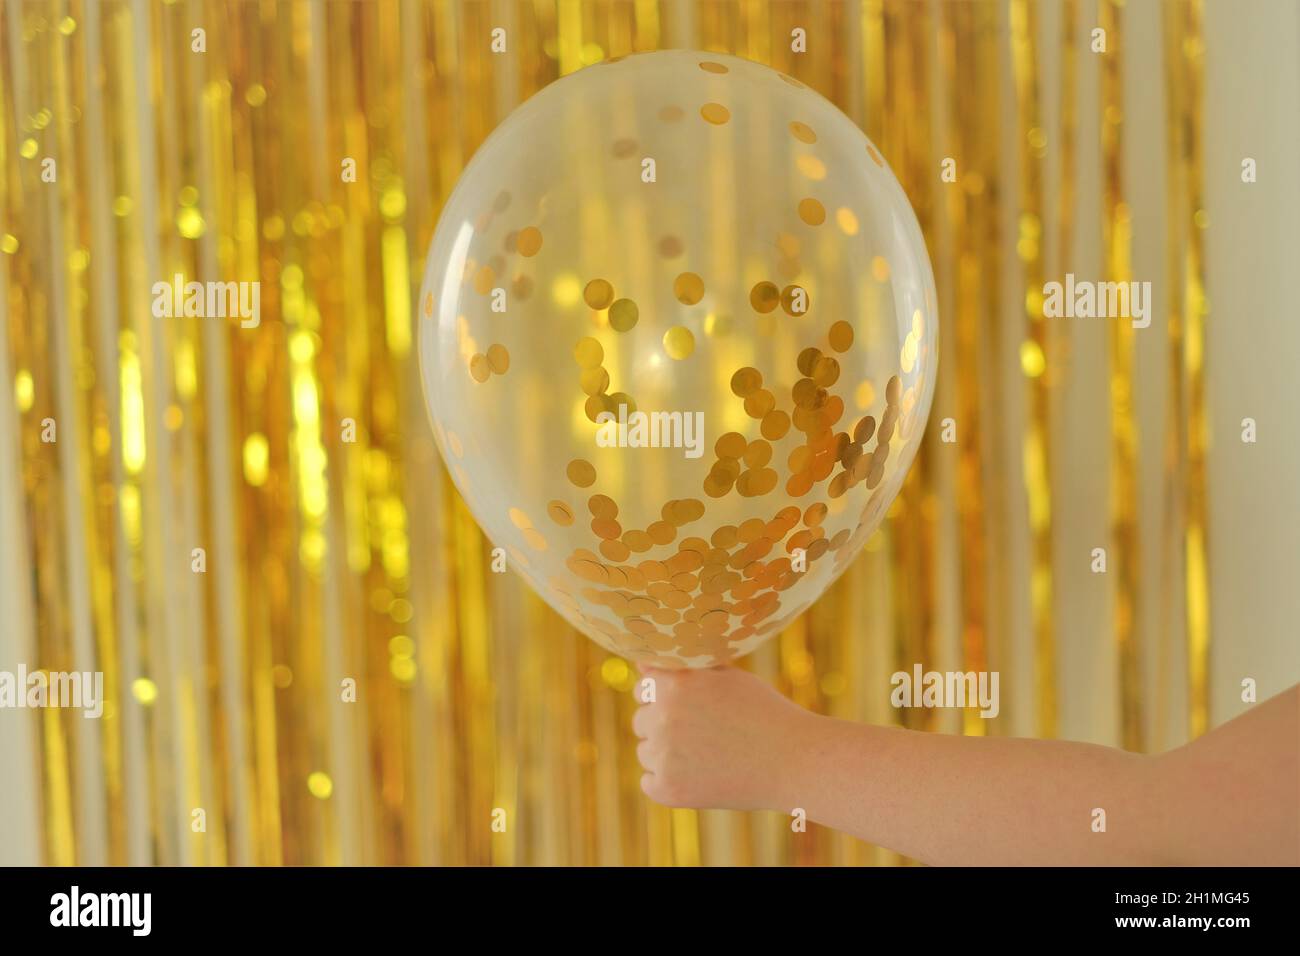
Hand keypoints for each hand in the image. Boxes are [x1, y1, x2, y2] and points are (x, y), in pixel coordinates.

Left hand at [632, 665, 816, 810]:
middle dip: (664, 726)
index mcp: (675, 684)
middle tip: (704, 735)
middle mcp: (664, 716)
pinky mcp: (668, 789)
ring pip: (646, 753)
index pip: (643, 687)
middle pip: (640, 721)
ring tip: (708, 756)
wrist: (793, 761)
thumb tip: (642, 667)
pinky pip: (650, 782)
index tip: (692, 709)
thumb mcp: (726, 677)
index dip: (667, 697)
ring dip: (666, 755)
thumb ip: (684, 670)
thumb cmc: (763, 713)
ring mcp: (664, 755)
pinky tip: (700, 777)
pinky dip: (668, 782)